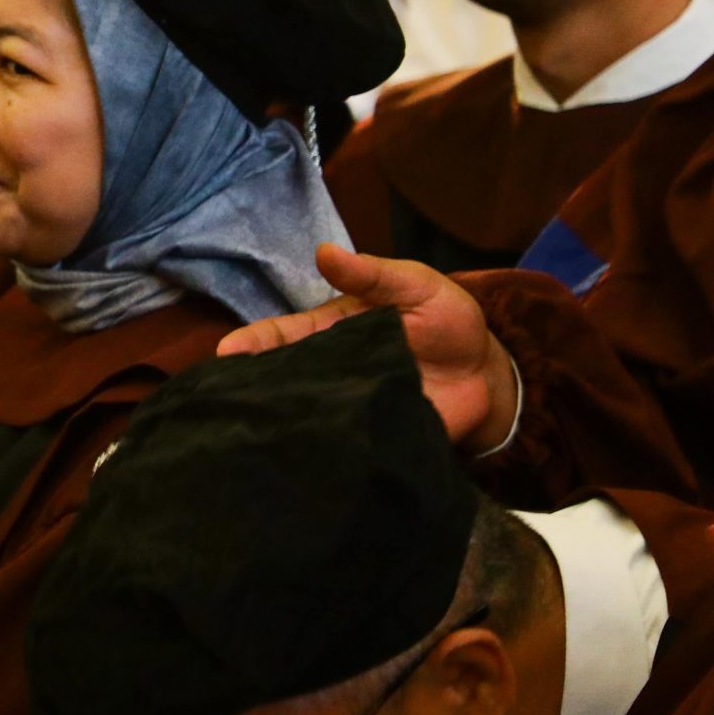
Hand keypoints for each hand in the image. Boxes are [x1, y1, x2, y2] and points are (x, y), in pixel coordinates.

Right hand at [217, 244, 519, 452]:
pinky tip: (299, 462)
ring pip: (303, 416)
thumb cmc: (447, 322)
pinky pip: (340, 448)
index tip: (226, 354)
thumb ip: (373, 274)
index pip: (281, 337)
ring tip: (250, 434)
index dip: (252, 344)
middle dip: (250, 389)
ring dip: (281, 422)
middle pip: (280, 381)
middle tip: (223, 401)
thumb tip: (323, 251)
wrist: (490, 377)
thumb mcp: (415, 286)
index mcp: (330, 332)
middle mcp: (329, 372)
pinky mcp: (371, 440)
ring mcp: (347, 408)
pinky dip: (322, 454)